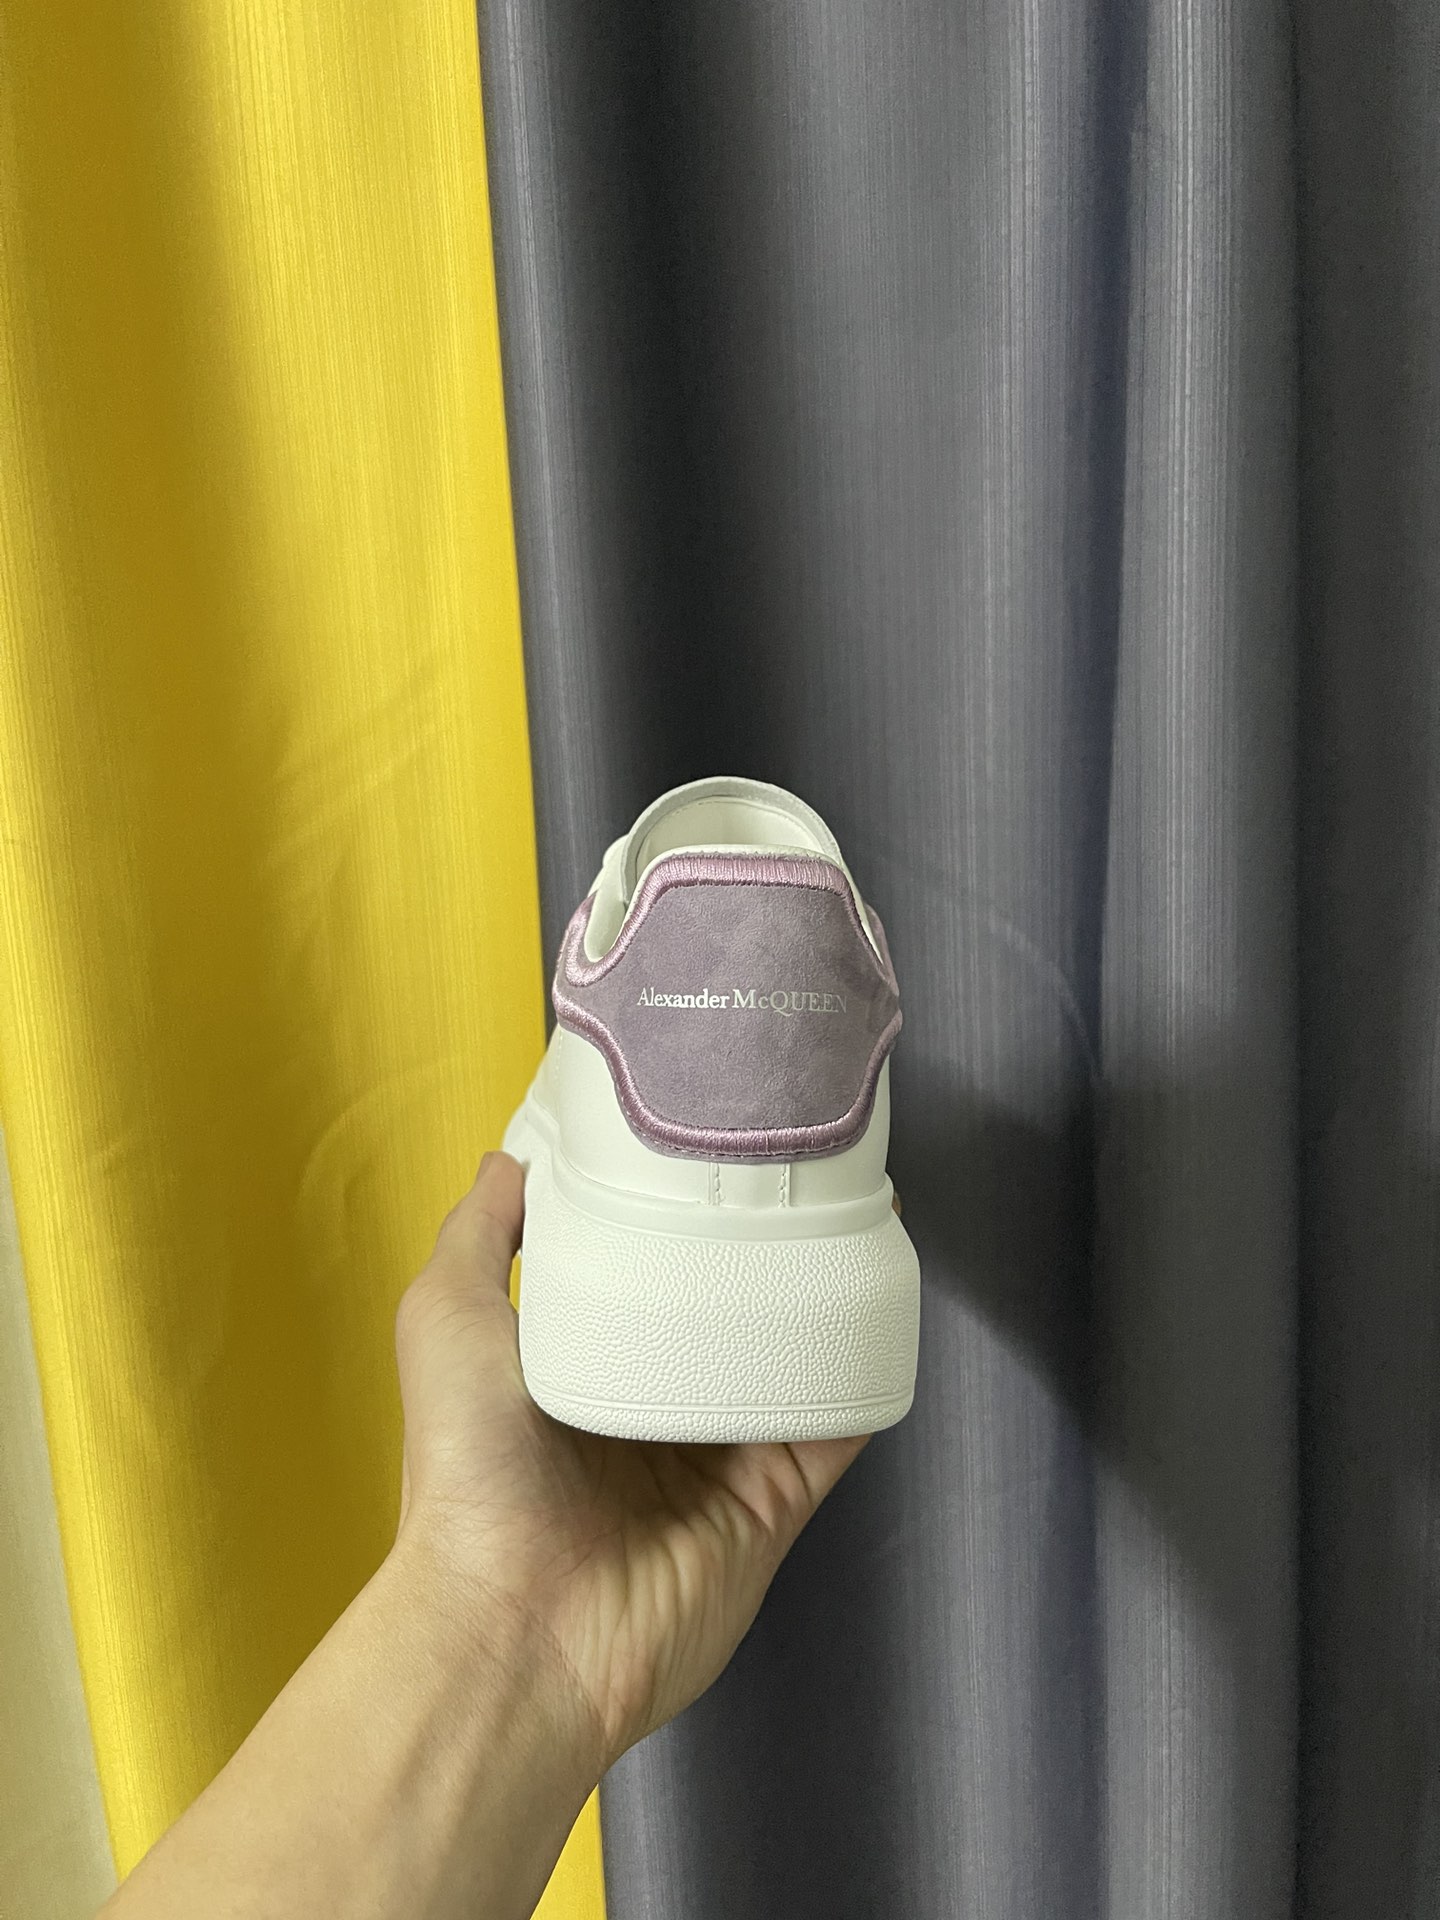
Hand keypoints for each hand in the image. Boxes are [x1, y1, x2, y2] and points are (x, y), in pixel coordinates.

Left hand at [392, 1151, 868, 1772]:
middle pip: (727, 1312)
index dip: (679, 1213)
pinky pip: (832, 1425)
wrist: (510, 1625)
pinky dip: (860, 1371)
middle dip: (760, 1247)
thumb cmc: (467, 1468)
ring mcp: (719, 1459)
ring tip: (853, 1212)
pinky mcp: (772, 1504)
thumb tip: (516, 1156)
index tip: (711, 1140)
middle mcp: (656, 1410)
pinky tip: (875, 1303)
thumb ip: (482, 1234)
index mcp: (585, 1366)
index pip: (648, 1274)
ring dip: (821, 1294)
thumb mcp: (448, 1321)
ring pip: (788, 1357)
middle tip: (799, 1166)